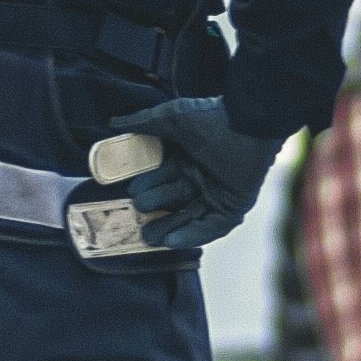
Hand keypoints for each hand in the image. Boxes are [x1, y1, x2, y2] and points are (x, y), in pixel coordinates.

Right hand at [109, 98, 272, 248]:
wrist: (246, 125)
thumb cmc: (211, 118)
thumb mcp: (171, 119)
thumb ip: (143, 123)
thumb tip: (113, 122)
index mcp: (186, 158)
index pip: (160, 179)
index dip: (146, 187)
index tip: (131, 194)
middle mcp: (201, 177)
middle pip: (172, 200)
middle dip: (153, 209)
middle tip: (137, 213)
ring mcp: (218, 193)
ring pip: (189, 216)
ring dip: (169, 226)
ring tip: (148, 236)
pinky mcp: (233, 206)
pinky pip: (212, 227)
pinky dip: (193, 235)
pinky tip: (172, 241)